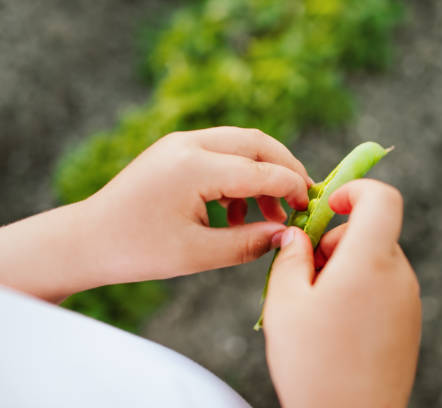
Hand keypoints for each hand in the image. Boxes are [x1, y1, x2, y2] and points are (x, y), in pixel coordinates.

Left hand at [0, 127, 310, 300]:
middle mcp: (189, 143)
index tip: (310, 209)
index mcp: (195, 166)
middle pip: (257, 142)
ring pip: (241, 145)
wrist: (88, 239)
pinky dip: (239, 177)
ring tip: (268, 215)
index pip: (262, 170)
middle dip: (285, 168)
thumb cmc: (138, 250)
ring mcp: (180, 143)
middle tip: (301, 199)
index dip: (293, 188)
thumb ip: (249, 242)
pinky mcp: (175, 151)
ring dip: (262, 173)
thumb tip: (285, 236)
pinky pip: (221, 153)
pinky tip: (237, 212)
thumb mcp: (199, 253)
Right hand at [263, 179, 420, 407]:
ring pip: (375, 259)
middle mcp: (398, 275)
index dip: (355, 190)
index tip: (328, 205)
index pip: (382, 198)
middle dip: (335, 240)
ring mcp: (409, 300)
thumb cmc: (314, 363)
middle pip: (371, 231)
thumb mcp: (285, 302)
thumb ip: (290, 256)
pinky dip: (360, 288)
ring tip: (316, 306)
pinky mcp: (409, 322)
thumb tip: (296, 235)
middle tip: (304, 273)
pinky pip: (384, 286)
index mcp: (370, 262)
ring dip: (345, 267)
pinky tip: (336, 323)